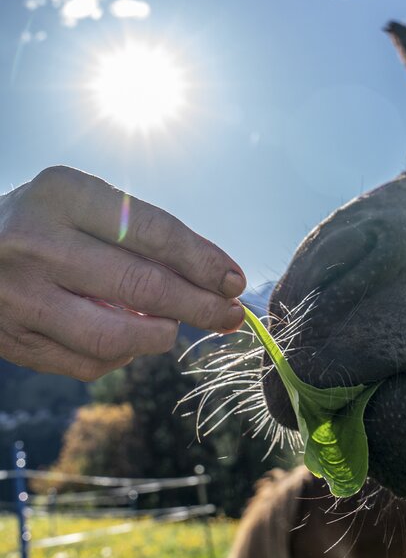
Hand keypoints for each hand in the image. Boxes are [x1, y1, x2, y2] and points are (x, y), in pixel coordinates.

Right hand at [0, 166, 246, 380]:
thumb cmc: (44, 221)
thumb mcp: (83, 203)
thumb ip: (140, 234)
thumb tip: (212, 280)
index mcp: (63, 194)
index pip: (154, 232)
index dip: (203, 262)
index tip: (233, 281)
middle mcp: (37, 243)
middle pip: (142, 286)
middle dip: (199, 305)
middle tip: (229, 315)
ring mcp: (20, 295)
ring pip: (115, 336)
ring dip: (160, 336)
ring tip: (173, 327)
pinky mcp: (12, 339)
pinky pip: (86, 363)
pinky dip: (121, 356)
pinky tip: (130, 340)